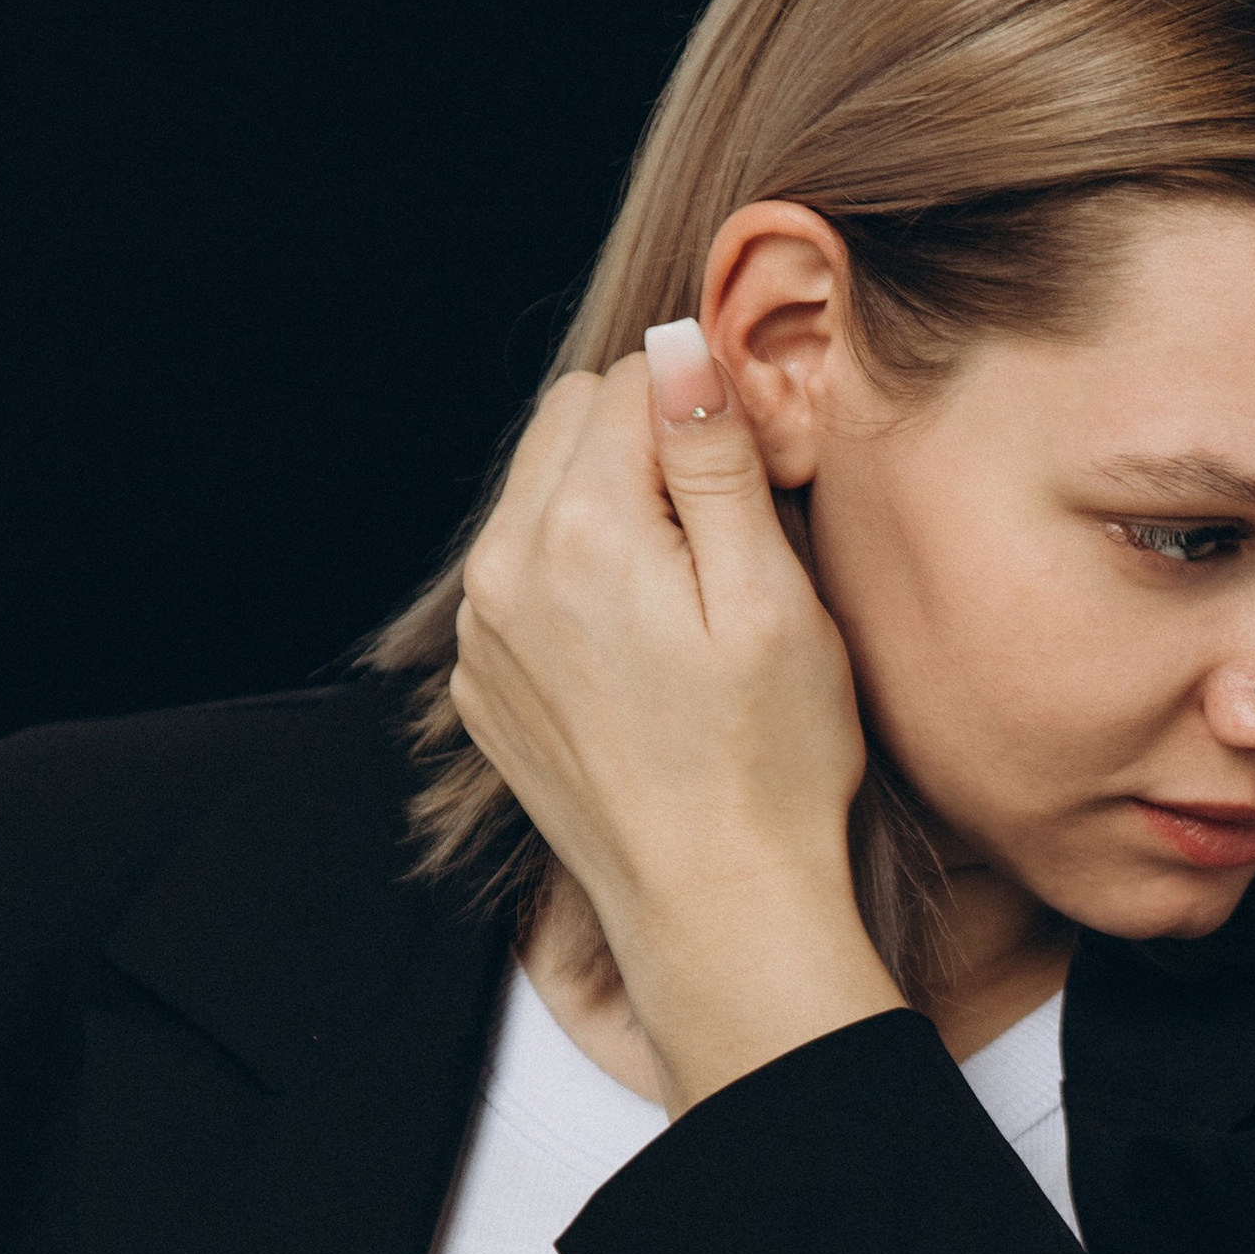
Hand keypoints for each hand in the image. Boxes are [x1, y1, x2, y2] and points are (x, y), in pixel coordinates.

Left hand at [450, 332, 902, 1109]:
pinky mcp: (485, 684)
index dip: (708, 406)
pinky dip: (574, 578)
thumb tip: (679, 346)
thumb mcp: (772, 597)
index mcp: (583, 532)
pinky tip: (641, 647)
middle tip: (724, 526)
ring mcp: (482, 633)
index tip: (757, 470)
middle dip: (646, 442)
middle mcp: (505, 570)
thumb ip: (714, 458)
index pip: (634, 380)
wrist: (718, 907)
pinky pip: (519, 578)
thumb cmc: (772, 763)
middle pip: (568, 421)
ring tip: (685, 592)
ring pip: (536, 496)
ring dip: (606, 505)